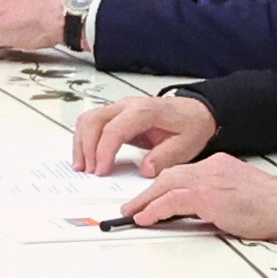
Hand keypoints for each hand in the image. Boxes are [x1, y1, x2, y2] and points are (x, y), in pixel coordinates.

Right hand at [74, 89, 215, 175]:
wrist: (195, 112)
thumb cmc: (190, 125)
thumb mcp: (186, 144)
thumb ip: (165, 157)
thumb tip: (146, 169)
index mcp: (145, 110)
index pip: (114, 129)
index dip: (104, 152)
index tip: (101, 172)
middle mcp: (128, 105)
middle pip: (94, 121)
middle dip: (86, 148)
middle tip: (89, 172)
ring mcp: (119, 108)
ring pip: (88, 120)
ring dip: (81, 144)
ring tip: (82, 167)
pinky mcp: (116, 116)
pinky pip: (91, 123)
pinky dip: (84, 140)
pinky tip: (86, 158)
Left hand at [110, 154, 276, 239]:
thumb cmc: (269, 205)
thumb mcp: (236, 194)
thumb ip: (215, 197)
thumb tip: (196, 212)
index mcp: (218, 164)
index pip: (182, 172)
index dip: (163, 186)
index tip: (151, 197)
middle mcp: (211, 168)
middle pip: (169, 176)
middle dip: (147, 191)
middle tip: (132, 205)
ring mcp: (208, 180)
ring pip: (165, 185)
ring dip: (145, 201)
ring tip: (131, 213)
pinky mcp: (208, 196)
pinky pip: (172, 201)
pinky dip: (154, 209)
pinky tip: (145, 218)